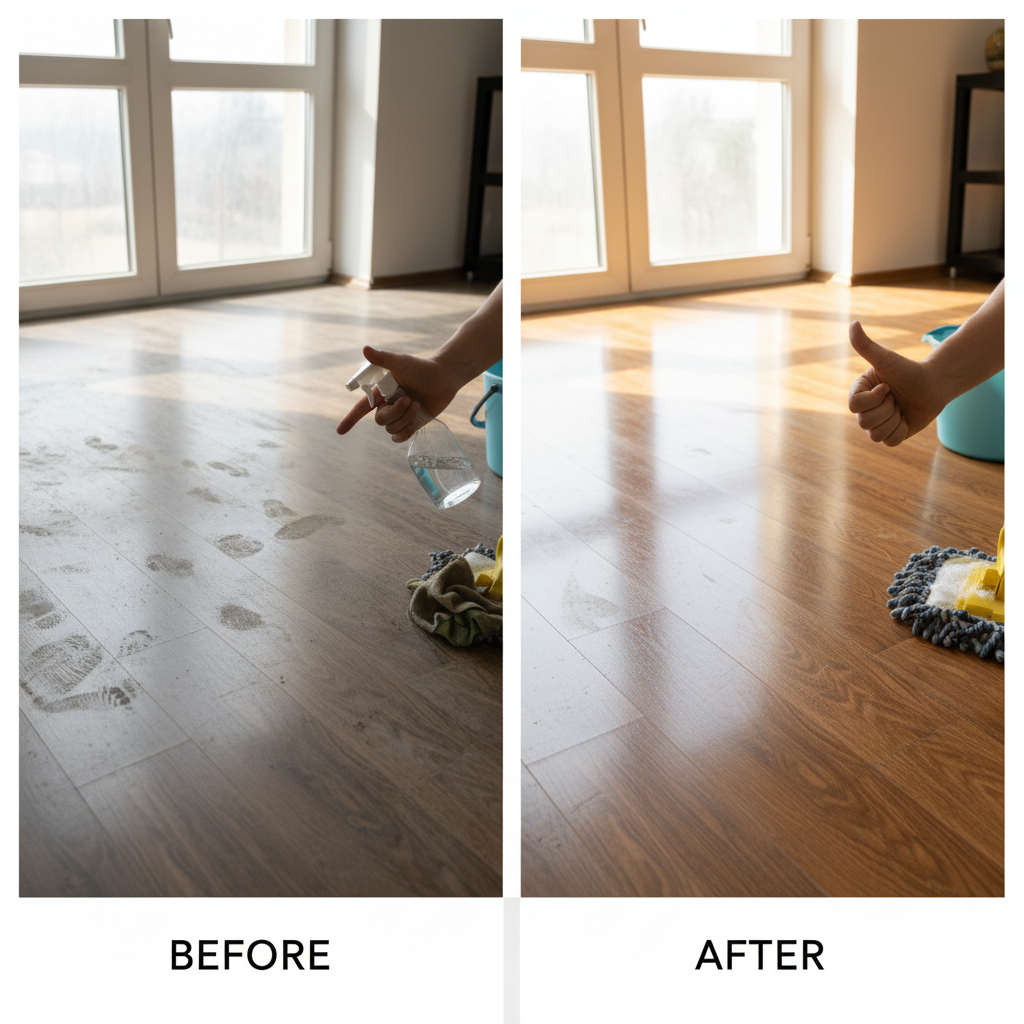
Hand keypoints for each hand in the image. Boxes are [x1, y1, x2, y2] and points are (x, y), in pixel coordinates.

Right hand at [336, 345, 462, 442]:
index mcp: (381, 392)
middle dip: (395, 412)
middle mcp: (388, 405)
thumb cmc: (422, 367)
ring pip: (391, 429)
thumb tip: (365, 349)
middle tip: (410, 399)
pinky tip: (414, 424)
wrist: (444, 377)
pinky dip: (406, 433)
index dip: (351, 419)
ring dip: (405, 419)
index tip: (340, 431)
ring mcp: (400, 416)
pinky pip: (400, 437)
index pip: (361, 408)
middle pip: (380, 420)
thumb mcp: (401, 362)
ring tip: (417, 404)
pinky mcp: (412, 424)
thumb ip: (383, 358)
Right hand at [847, 322, 946, 445]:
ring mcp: (877, 424)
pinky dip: (901, 431)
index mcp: (859, 393)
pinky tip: (905, 419)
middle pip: (865, 422)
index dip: (873, 398)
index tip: (887, 387)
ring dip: (894, 420)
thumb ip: (866, 345)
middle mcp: (865, 410)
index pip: (854, 406)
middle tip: (897, 397)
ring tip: (902, 408)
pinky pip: (889, 442)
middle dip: (887, 409)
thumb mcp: (886, 359)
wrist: (934, 384)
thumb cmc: (909, 369)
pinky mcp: (891, 434)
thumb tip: (853, 324)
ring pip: (876, 434)